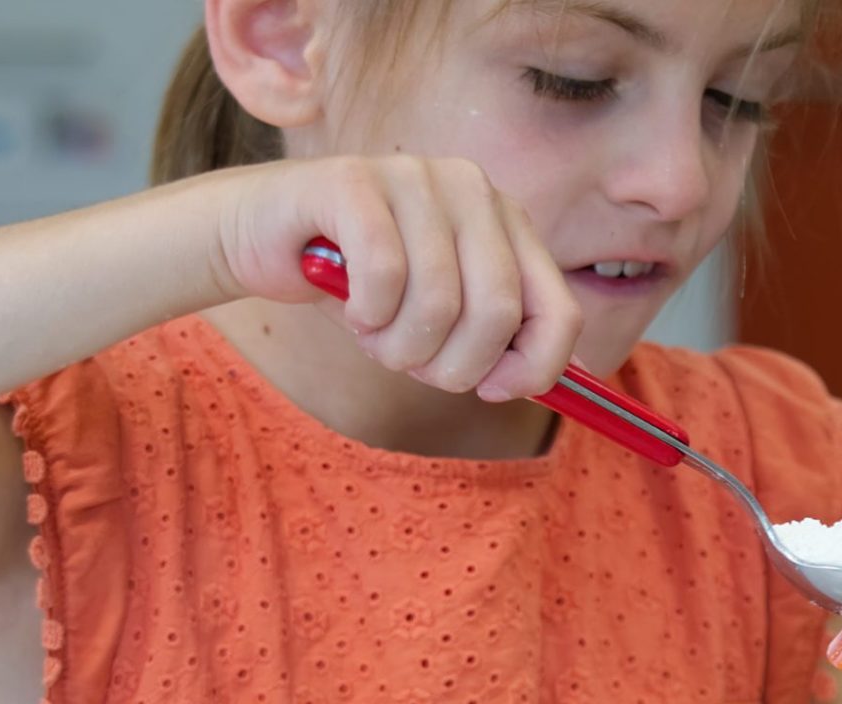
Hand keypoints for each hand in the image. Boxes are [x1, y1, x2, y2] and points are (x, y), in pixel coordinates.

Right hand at [208, 155, 581, 400]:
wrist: (267, 239)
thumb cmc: (365, 287)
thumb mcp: (448, 324)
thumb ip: (508, 345)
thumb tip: (574, 387)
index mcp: (510, 223)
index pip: (560, 313)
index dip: (531, 370)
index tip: (489, 390)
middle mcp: (473, 189)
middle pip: (498, 313)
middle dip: (453, 366)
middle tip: (412, 363)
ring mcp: (415, 176)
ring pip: (438, 302)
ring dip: (399, 346)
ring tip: (374, 332)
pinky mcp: (354, 179)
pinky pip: (384, 275)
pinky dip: (366, 314)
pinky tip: (351, 305)